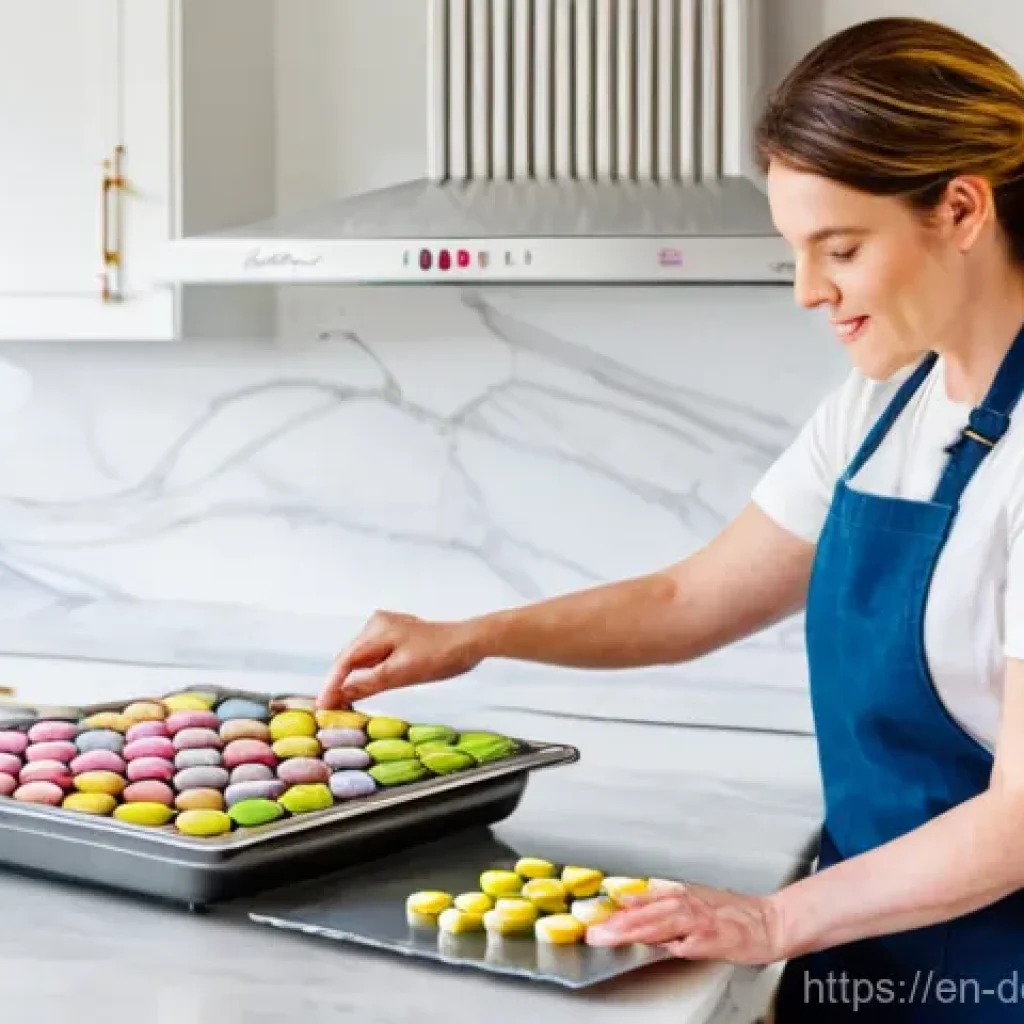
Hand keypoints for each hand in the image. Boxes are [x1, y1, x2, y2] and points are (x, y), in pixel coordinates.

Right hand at [317, 611, 483, 708]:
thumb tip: (340, 694)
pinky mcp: (399, 637)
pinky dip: (368, 673)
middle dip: (339, 682)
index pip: (344, 661)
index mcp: (376, 630)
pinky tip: (365, 687)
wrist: (470, 643)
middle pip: (350, 658)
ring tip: (342, 703)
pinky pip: (375, 656)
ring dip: (353, 679)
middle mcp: (378, 625)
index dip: (331, 685)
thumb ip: (368, 684)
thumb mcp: (401, 673)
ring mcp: (389, 629)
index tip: (322, 706)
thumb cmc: (440, 655)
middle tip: (329, 709)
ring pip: (362, 658)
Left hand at [585, 878, 785, 964]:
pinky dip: (671, 942)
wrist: (769, 922)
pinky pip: (687, 940)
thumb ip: (665, 908)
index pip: (642, 900)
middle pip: (647, 910)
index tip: (594, 916)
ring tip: (614, 936)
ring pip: (662, 921)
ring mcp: (700, 920)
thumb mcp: (695, 903)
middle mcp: (688, 903)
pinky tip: (655, 946)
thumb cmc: (734, 916)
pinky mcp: (714, 938)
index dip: (616, 909)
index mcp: (681, 894)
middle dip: (618, 922)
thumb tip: (634, 908)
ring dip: (636, 928)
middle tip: (594, 931)